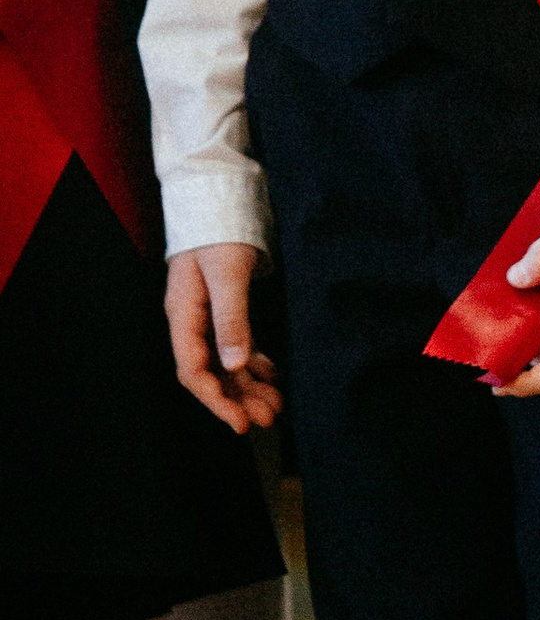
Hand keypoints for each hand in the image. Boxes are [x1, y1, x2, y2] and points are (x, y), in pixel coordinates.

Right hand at [166, 242, 282, 432]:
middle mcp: (192, 321)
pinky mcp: (225, 310)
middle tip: (267, 419)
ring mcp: (208, 317)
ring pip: (226, 363)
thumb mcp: (227, 274)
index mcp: (183, 314)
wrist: (220, 197)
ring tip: (275, 406)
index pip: (193, 370)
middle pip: (210, 373)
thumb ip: (231, 317)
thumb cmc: (220, 232)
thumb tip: (235, 364)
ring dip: (248, 387)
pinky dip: (255, 364)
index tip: (239, 422)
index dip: (215, 399)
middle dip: (237, 399)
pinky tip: (272, 377)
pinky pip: (237, 346)